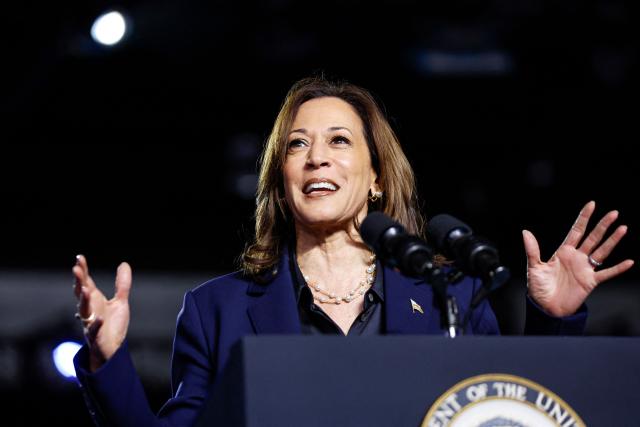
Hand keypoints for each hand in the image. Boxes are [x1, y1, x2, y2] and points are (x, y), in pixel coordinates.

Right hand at [73, 255, 131, 371]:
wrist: (112, 350)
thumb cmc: (113, 326)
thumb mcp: (120, 302)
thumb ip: (121, 284)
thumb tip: (123, 264)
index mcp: (94, 300)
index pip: (86, 282)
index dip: (82, 270)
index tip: (79, 258)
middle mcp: (90, 310)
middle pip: (81, 293)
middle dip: (79, 282)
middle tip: (76, 269)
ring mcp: (91, 323)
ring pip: (84, 310)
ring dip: (84, 300)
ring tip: (85, 289)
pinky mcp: (96, 337)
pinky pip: (94, 330)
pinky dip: (96, 324)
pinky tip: (99, 318)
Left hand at [522, 201, 633, 316]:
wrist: (545, 308)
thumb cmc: (538, 288)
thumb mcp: (533, 267)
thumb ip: (532, 250)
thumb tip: (525, 232)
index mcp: (563, 252)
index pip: (576, 231)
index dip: (584, 218)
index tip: (592, 204)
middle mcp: (576, 258)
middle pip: (593, 238)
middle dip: (602, 225)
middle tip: (614, 213)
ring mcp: (585, 269)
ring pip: (602, 251)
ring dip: (612, 241)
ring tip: (622, 228)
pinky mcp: (590, 282)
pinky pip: (606, 273)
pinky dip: (618, 268)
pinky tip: (629, 262)